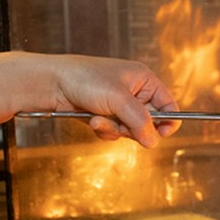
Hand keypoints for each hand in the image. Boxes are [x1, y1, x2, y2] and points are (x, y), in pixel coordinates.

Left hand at [49, 55, 181, 146]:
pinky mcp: (105, 115)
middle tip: (123, 125)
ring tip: (99, 119)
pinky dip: (105, 130)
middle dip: (134, 127)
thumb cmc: (84, 79)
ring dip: (116, 129)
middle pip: (150, 122)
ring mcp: (119, 105)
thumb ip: (140, 121)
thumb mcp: (118, 99)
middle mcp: (134, 92)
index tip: (160, 134)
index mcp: (144, 80)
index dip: (167, 122)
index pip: (168, 106)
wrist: (51, 83)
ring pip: (131, 130)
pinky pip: (115, 132)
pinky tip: (92, 121)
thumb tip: (153, 141)